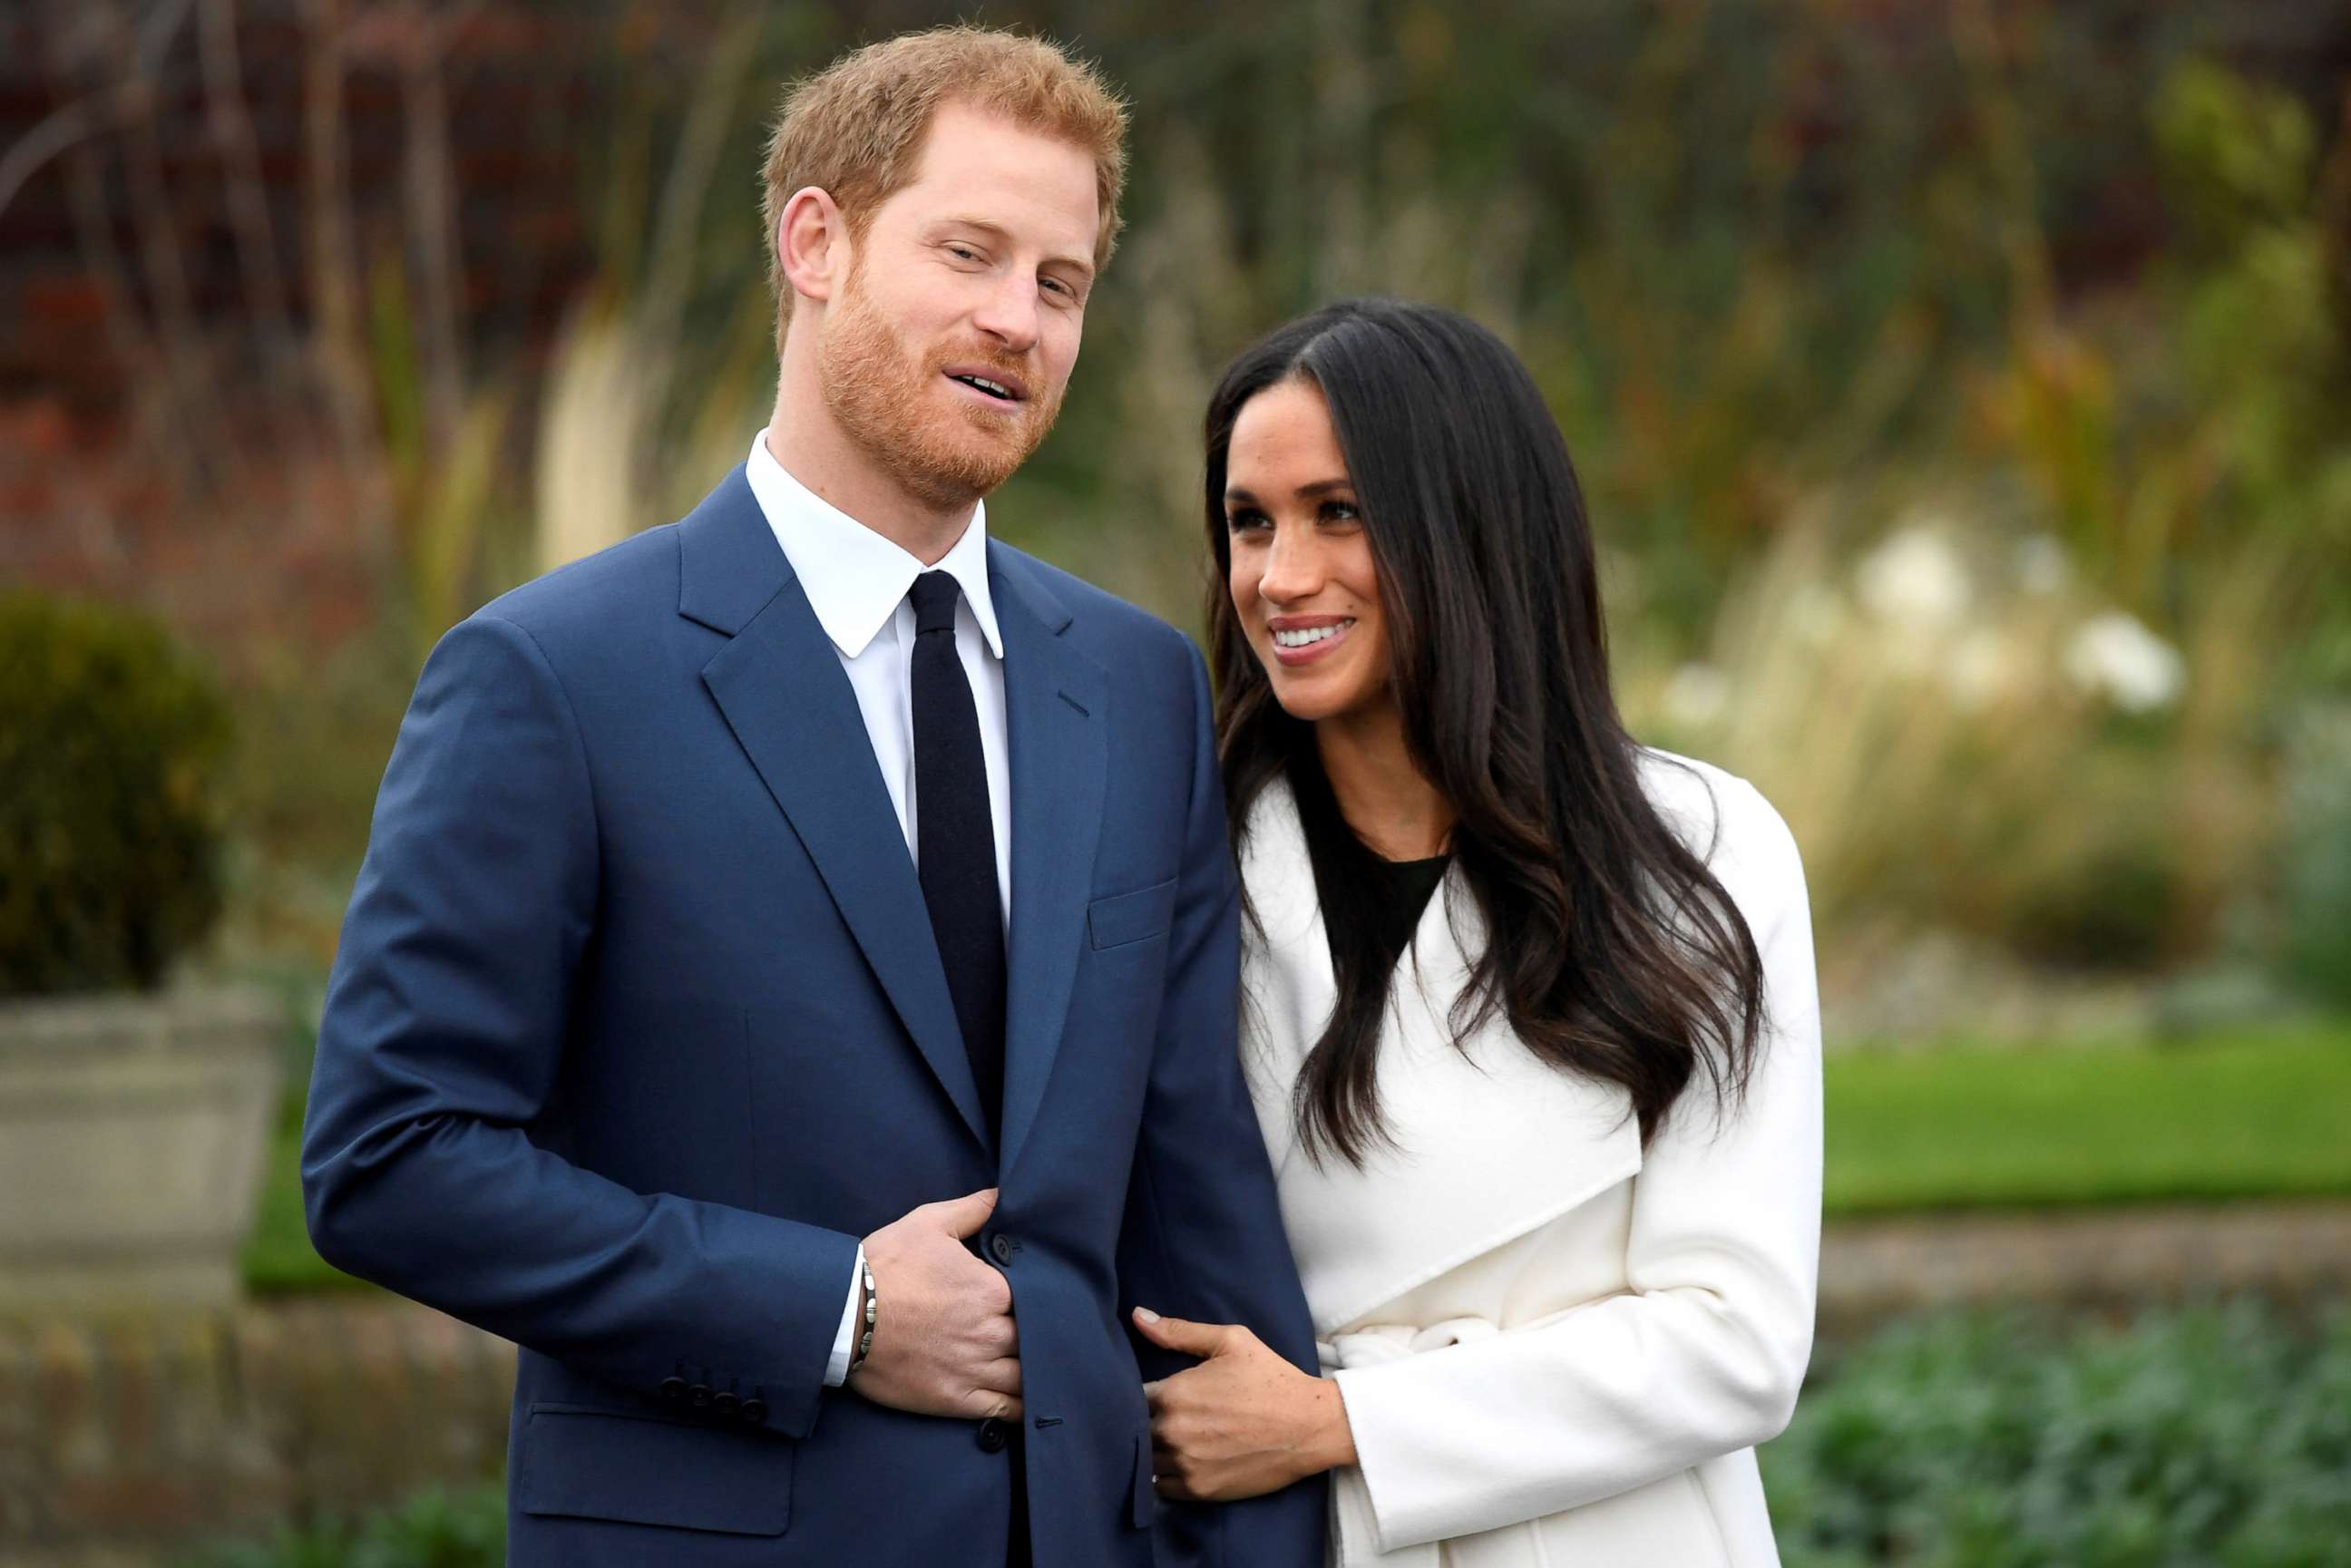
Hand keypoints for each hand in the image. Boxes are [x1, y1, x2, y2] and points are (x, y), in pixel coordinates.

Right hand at [850, 1188, 1021, 1419]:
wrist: (840, 1316)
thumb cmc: (885, 1266)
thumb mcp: (928, 1224)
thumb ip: (972, 1209)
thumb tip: (1001, 1195)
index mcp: (993, 1290)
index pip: (1035, 1297)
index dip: (1036, 1298)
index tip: (1033, 1298)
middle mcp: (990, 1332)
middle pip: (1034, 1338)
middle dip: (1038, 1334)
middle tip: (1042, 1333)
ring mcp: (974, 1369)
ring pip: (1027, 1377)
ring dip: (1038, 1372)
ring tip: (1044, 1369)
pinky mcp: (956, 1400)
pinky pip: (1005, 1410)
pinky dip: (1023, 1408)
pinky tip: (1032, 1403)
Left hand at [1134, 1306, 1354, 1501]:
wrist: (1309, 1426)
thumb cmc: (1271, 1378)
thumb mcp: (1230, 1342)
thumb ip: (1179, 1331)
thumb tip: (1138, 1316)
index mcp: (1175, 1394)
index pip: (1131, 1397)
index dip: (1138, 1395)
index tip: (1154, 1394)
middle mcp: (1173, 1432)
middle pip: (1134, 1431)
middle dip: (1145, 1422)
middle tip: (1165, 1416)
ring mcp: (1185, 1465)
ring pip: (1146, 1461)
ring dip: (1153, 1450)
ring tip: (1173, 1439)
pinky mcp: (1200, 1491)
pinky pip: (1162, 1488)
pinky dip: (1165, 1476)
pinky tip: (1181, 1461)